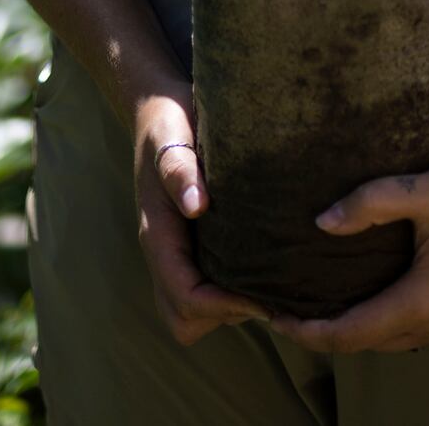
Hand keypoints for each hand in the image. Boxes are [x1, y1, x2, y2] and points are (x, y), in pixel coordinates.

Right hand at [131, 83, 270, 344]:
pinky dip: (229, 295)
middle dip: (222, 316)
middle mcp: (166, 252)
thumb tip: (197, 205)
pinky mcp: (191, 248)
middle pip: (183, 319)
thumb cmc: (168, 122)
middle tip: (267, 294)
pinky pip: (204, 291)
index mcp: (159, 235)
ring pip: (193, 313)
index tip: (265, 294)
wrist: (157, 109)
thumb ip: (179, 170)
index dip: (224, 305)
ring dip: (228, 309)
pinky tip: (265, 268)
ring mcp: (177, 253)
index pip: (186, 296)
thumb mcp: (172, 138)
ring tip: (271, 285)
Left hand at [269, 141, 428, 353]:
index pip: (349, 334)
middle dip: (326, 332)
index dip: (305, 331)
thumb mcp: (427, 189)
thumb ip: (370, 204)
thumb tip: (321, 223)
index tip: (271, 317)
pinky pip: (420, 333)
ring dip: (359, 330)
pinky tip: (378, 294)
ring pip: (396, 341)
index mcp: (424, 302)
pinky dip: (390, 323)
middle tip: (288, 308)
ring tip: (326, 302)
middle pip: (369, 344)